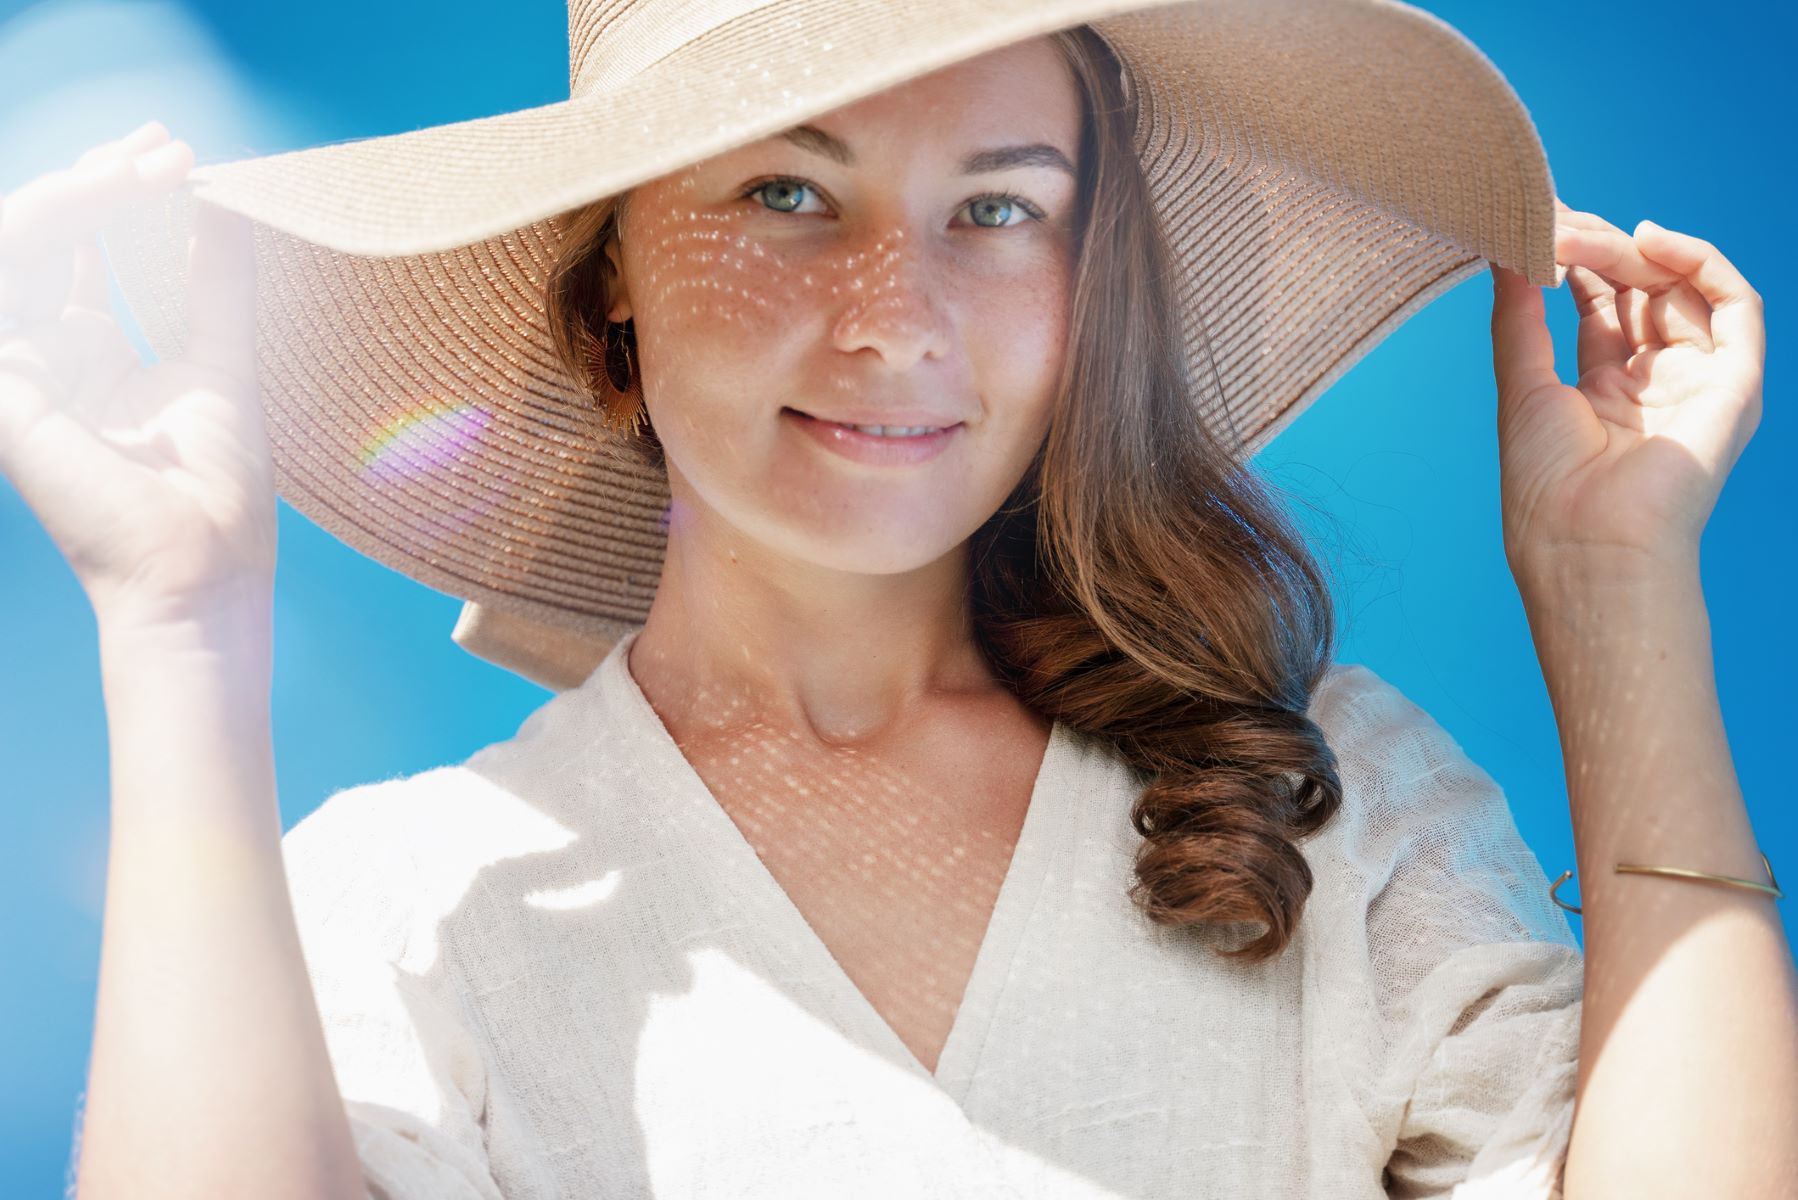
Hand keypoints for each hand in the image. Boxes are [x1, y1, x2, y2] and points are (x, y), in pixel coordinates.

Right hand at [0, 121, 273, 625]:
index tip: (176, 157)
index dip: (120, 198)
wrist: (202, 570)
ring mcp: (18, 371)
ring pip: (19, 247)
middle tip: (160, 148)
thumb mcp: (224, 362)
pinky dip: (46, 227)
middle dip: (99, 182)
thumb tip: (230, 204)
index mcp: (93, 359)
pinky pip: (5, 281)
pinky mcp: (4, 387)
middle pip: (47, 240)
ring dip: (73, 195)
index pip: (83, 252)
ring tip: (138, 167)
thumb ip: (218, 285)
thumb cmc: (218, 491)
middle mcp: (46, 359)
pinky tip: (95, 195)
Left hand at [1488, 198, 1763, 581]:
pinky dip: (1702, 263)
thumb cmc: (1546, 486)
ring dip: (1637, 251)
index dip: (1574, 262)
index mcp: (1602, 392)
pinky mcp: (1735, 383)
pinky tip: (1652, 241)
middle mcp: (1654, 384)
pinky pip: (1737, 306)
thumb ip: (1519, 318)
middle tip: (1558, 221)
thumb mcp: (1524, 386)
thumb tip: (1504, 254)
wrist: (1588, 543)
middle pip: (1640, 291)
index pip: (1600, 305)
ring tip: (1588, 234)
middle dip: (1601, 249)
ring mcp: (1697, 381)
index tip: (1540, 226)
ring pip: (1683, 290)